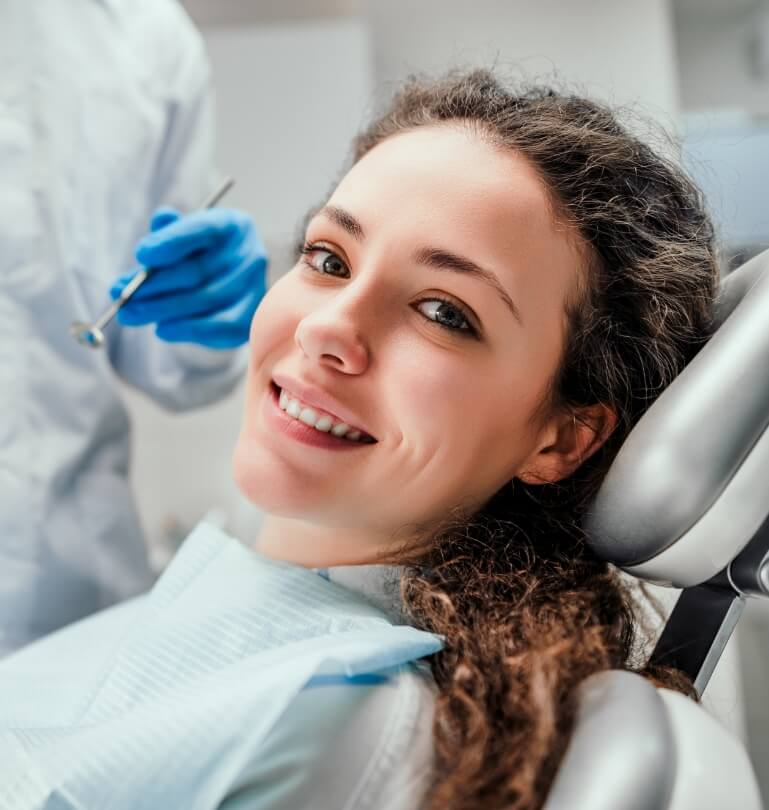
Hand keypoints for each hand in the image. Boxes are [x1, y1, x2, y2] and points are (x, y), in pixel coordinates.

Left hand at [110, 207, 267, 348]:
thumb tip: (157, 229)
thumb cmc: (199, 256)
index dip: (171, 242)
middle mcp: (250, 254)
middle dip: (155, 284)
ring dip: (163, 309)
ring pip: (205, 299)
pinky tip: (162, 329)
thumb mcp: (183, 237)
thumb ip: (168, 233)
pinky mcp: (251, 317)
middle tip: (122, 295)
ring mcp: (255, 287)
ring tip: (130, 314)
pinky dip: (188, 329)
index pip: (202, 229)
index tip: (140, 255)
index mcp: (231, 225)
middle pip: (199, 270)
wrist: (230, 285)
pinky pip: (220, 326)